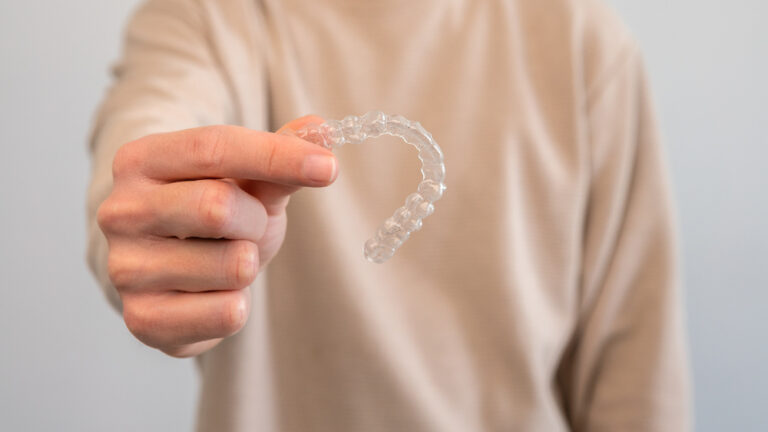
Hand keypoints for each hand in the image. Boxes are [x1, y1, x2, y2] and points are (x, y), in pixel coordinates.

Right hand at [97, 116, 335, 356]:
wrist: (176, 278)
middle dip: (256, 220)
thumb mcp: (247, 181)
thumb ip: (281, 154)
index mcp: (140, 161)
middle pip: (217, 206)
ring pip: (231, 264)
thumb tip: (322, 130)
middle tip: (250, 227)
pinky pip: (226, 313)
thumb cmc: (211, 217)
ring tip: (226, 261)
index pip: (213, 147)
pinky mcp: (142, 320)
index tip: (328, 167)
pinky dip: (240, 304)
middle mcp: (120, 211)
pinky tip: (218, 295)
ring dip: (248, 265)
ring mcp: (126, 269)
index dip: (276, 156)